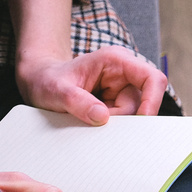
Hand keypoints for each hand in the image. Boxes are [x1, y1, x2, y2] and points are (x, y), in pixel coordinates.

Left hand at [16, 46, 167, 124]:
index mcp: (116, 61)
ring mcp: (121, 92)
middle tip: (92, 121)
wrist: (39, 83)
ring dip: (112, 126)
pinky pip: (122, 124)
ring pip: (131, 118)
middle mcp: (124, 75)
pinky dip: (108, 129)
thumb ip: (78, 102)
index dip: (152, 101)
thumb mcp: (57, 90)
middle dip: (121, 120)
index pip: (152, 79)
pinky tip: (89, 122)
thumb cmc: (47, 80)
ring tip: (84, 119)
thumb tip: (102, 117)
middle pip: (141, 105)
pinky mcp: (116, 106)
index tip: (139, 122)